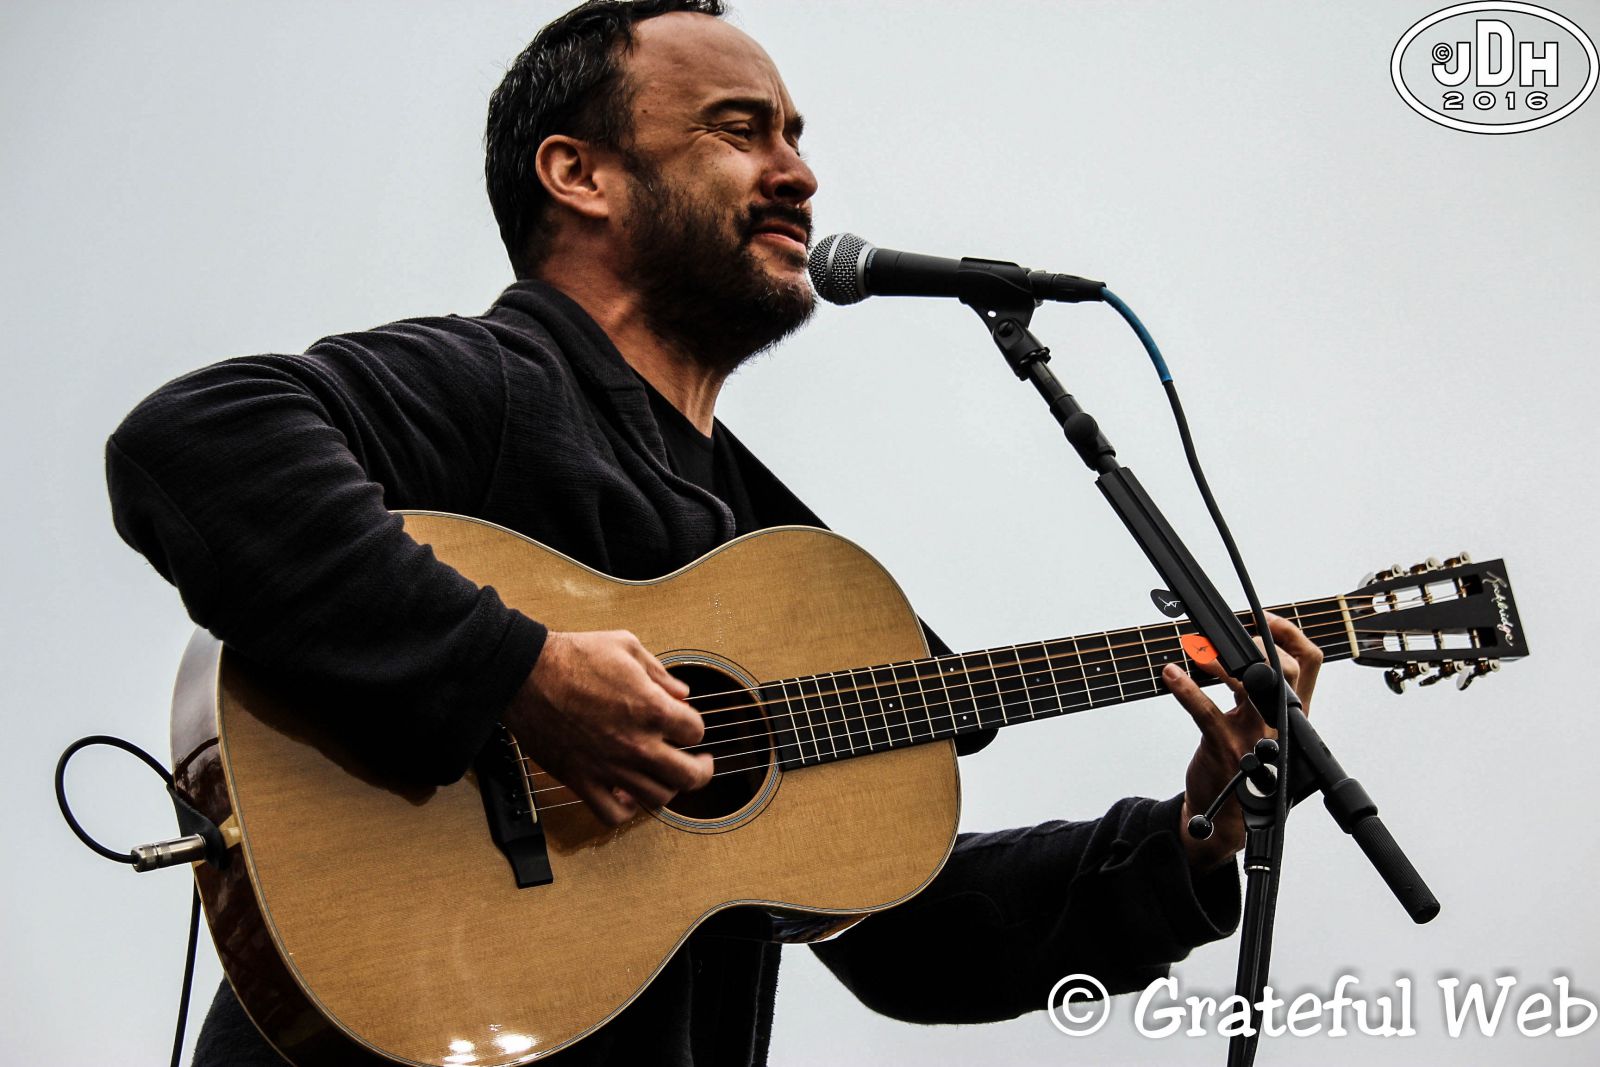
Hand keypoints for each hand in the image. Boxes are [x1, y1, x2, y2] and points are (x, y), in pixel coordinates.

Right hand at [503, 630, 712, 825]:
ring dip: (667, 788)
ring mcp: (610, 767)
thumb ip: (659, 672)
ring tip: (665, 777)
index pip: (695, 731)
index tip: (685, 722)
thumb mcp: (626, 646)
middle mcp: (635, 744)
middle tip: (700, 764)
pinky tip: (628, 796)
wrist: (525, 675)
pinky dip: (626, 810)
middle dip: (701, 770)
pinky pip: (612, 814)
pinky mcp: (582, 780)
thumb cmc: (572, 656)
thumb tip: (682, 693)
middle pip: (688, 776)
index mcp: (650, 708)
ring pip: (657, 798)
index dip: (694, 725)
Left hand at [1160, 613, 1322, 872]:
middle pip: (1287, 669)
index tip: (1264, 617)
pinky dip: (1185, 689)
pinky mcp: (1226, 748)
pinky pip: (1206, 712)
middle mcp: (1282, 724)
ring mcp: (1255, 737)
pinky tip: (1171, 674)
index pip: (1310, 663)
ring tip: (1201, 650)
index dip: (1290, 633)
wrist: (1227, 818)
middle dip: (1260, 643)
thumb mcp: (1259, 726)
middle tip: (1232, 637)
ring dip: (1224, 661)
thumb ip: (1254, 692)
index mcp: (1294, 715)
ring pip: (1252, 686)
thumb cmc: (1243, 766)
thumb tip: (1234, 648)